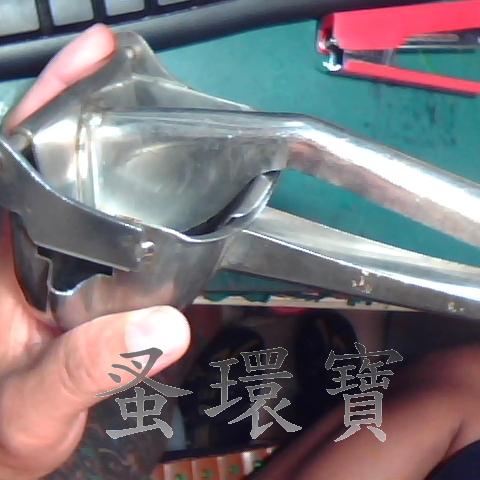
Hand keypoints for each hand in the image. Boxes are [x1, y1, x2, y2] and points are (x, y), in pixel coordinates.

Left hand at [0, 25, 189, 478]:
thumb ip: (86, 368)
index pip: (17, 154)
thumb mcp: (36, 403)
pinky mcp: (80, 271)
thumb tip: (161, 331)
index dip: (54, 100)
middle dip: (101, 114)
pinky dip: (141, 205)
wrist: (13, 445)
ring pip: (89, 188)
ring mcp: (54, 252)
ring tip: (172, 131)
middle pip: (59, 157)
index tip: (97, 55)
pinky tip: (171, 199)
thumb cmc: (5, 428)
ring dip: (126, 156)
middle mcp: (22, 239)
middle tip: (152, 85)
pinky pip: (113, 224)